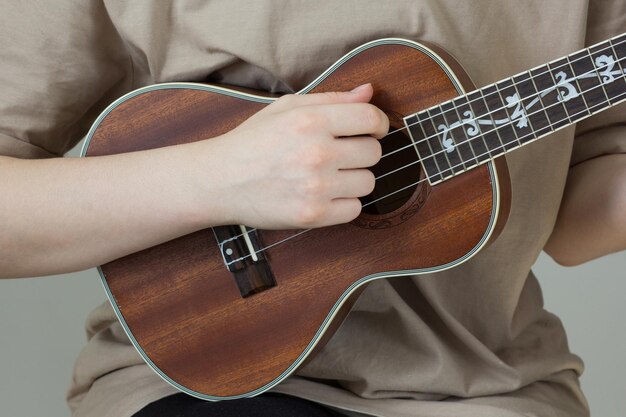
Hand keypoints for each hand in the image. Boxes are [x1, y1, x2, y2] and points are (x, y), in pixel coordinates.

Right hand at [209, 83, 388, 228]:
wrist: (219, 180)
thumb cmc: (252, 142)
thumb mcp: (286, 108)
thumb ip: (330, 99)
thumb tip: (368, 92)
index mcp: (310, 121)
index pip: (371, 119)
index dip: (379, 124)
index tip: (373, 130)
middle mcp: (316, 152)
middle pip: (373, 153)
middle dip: (362, 152)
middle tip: (340, 155)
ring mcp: (316, 186)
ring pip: (368, 183)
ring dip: (354, 179)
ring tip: (329, 176)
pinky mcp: (313, 214)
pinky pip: (355, 209)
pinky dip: (344, 204)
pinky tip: (325, 195)